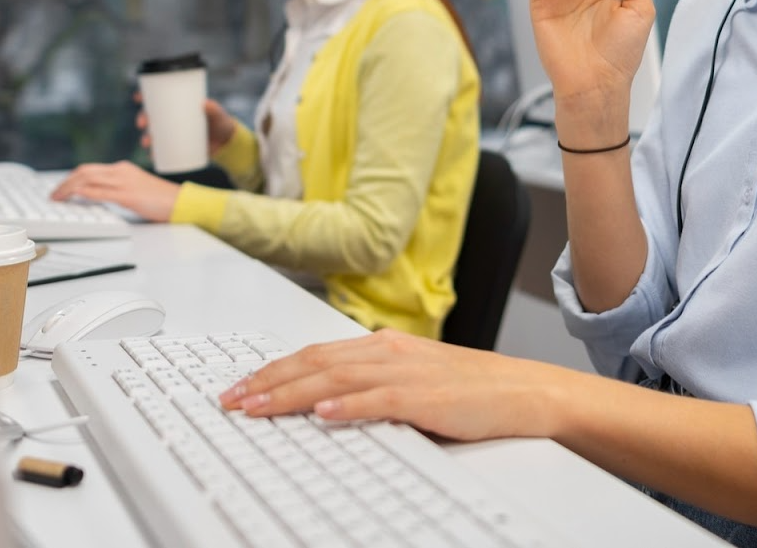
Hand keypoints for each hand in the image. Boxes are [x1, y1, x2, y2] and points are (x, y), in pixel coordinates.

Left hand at [50, 160, 180, 220]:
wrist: (181, 202)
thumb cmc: (161, 199)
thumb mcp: (135, 189)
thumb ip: (116, 189)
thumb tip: (96, 197)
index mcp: (123, 169)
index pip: (89, 169)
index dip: (71, 178)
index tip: (61, 189)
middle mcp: (121, 171)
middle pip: (84, 171)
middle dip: (65, 182)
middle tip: (54, 194)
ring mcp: (124, 182)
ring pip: (87, 179)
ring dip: (68, 188)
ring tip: (58, 198)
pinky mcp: (127, 195)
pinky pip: (99, 191)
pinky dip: (83, 194)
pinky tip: (74, 198)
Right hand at [136, 96, 236, 155]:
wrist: (226, 143)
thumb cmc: (221, 123)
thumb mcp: (218, 115)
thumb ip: (214, 109)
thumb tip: (205, 103)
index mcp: (178, 106)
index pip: (158, 98)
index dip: (144, 96)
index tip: (138, 97)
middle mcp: (172, 119)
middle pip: (151, 116)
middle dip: (142, 118)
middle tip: (143, 123)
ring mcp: (173, 134)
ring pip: (153, 134)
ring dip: (145, 138)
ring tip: (147, 142)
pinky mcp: (176, 147)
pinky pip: (161, 151)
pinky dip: (155, 154)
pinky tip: (151, 156)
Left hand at [218, 330, 576, 442]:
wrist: (524, 390)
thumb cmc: (472, 390)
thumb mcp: (412, 381)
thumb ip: (370, 387)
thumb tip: (321, 404)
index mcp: (383, 346)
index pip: (315, 353)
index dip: (274, 369)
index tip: (241, 387)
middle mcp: (389, 352)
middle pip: (316, 361)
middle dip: (268, 381)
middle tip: (231, 399)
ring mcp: (408, 372)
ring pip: (337, 377)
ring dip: (292, 392)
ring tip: (258, 406)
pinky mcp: (429, 397)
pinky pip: (381, 399)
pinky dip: (349, 404)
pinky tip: (324, 411)